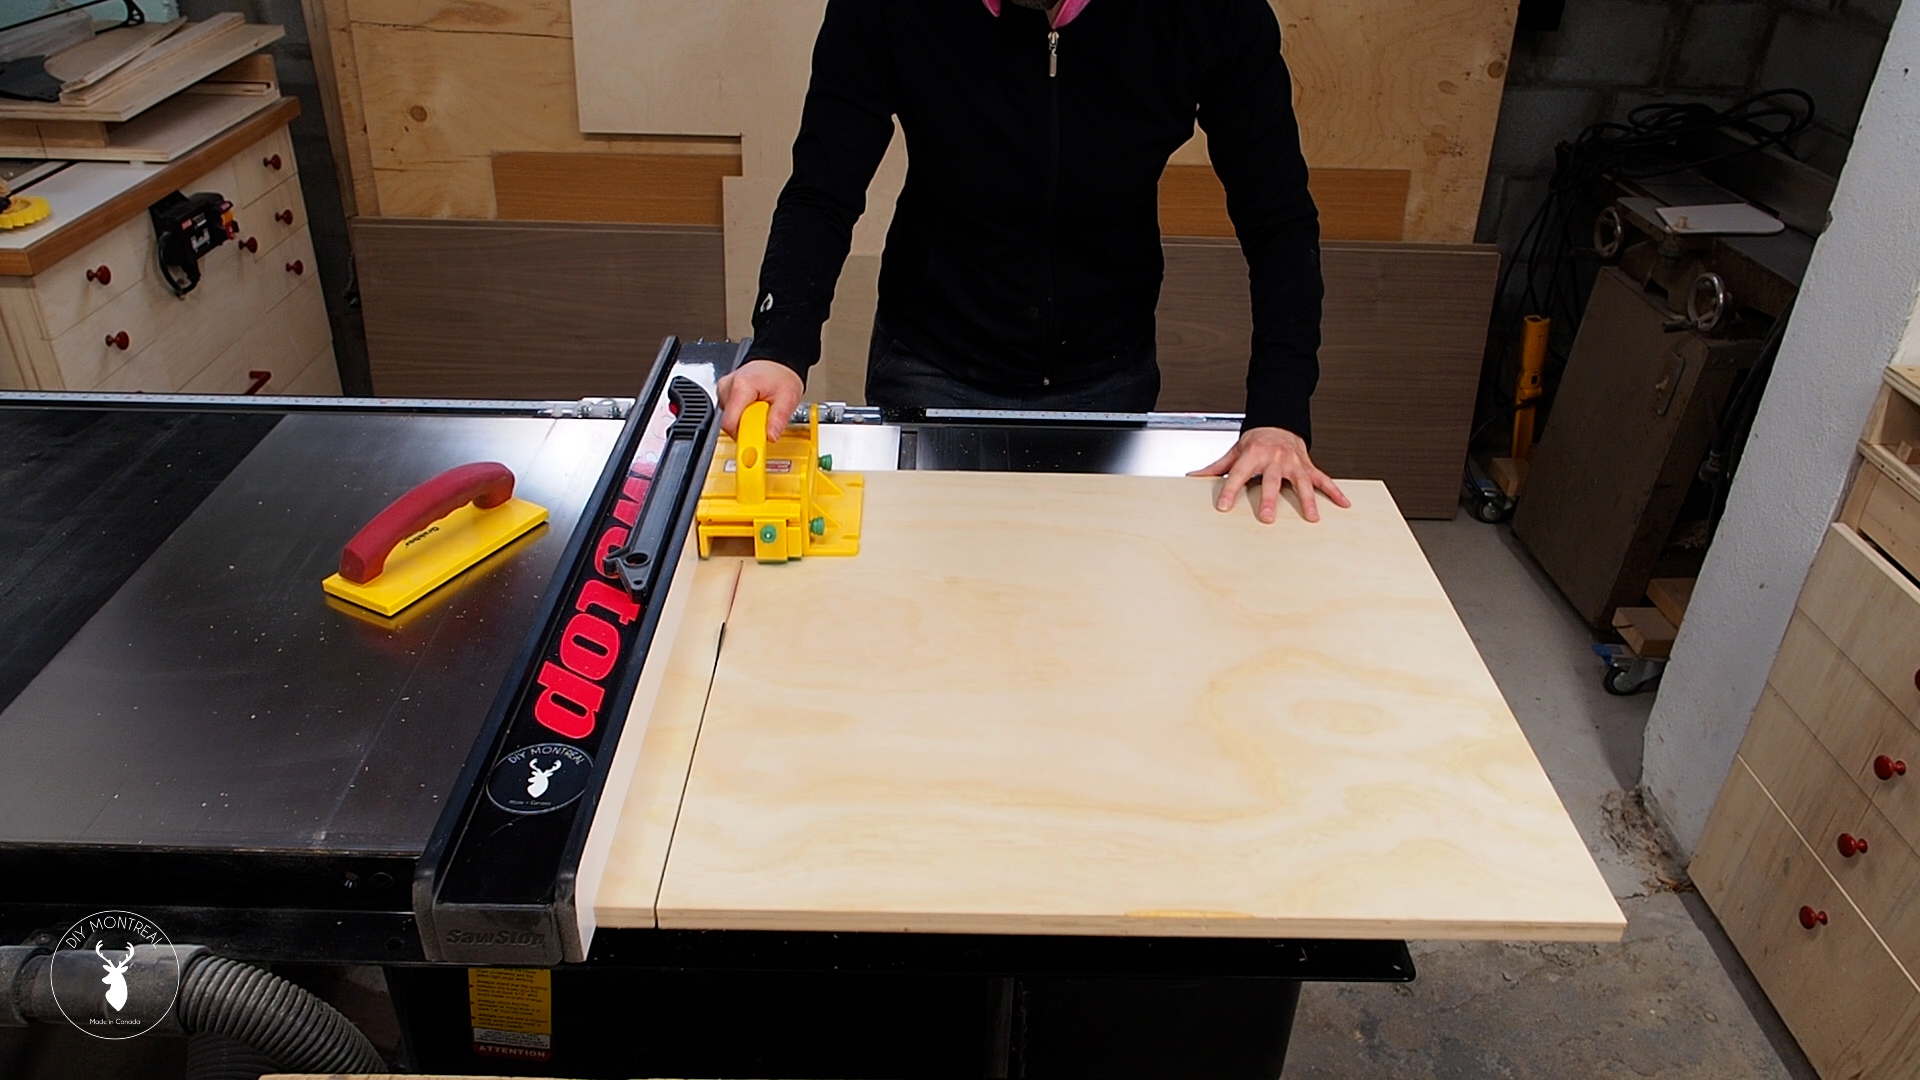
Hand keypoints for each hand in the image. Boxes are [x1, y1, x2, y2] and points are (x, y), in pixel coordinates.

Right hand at [716, 359, 803, 439]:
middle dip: (747, 428)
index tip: (753, 446)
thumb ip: (778, 419)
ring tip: (760, 410)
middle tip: (763, 421)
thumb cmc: (781, 375)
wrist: (778, 362)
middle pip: (730, 423)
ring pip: (730, 419)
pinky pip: (731, 414)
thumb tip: (771, 437)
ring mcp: (724, 390)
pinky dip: (742, 415)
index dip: (742, 437)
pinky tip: (753, 407)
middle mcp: (728, 387)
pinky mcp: (724, 394)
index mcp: (741, 386)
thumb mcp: (788, 398)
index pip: (730, 423)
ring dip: (745, 421)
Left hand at [1190, 426, 1350, 523]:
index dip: (1230, 490)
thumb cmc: (1255, 442)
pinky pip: (1323, 479)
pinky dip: (1335, 491)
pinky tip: (1343, 504)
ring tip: (1312, 517)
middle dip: (1269, 498)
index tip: (1223, 506)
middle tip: (1267, 517)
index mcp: (1253, 454)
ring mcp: (1293, 463)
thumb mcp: (1234, 451)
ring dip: (1308, 500)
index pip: (1238, 473)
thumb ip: (1216, 468)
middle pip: (1271, 480)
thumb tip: (1193, 477)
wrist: (1278, 423)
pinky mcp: (1308, 466)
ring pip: (1302, 481)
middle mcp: (1275, 458)